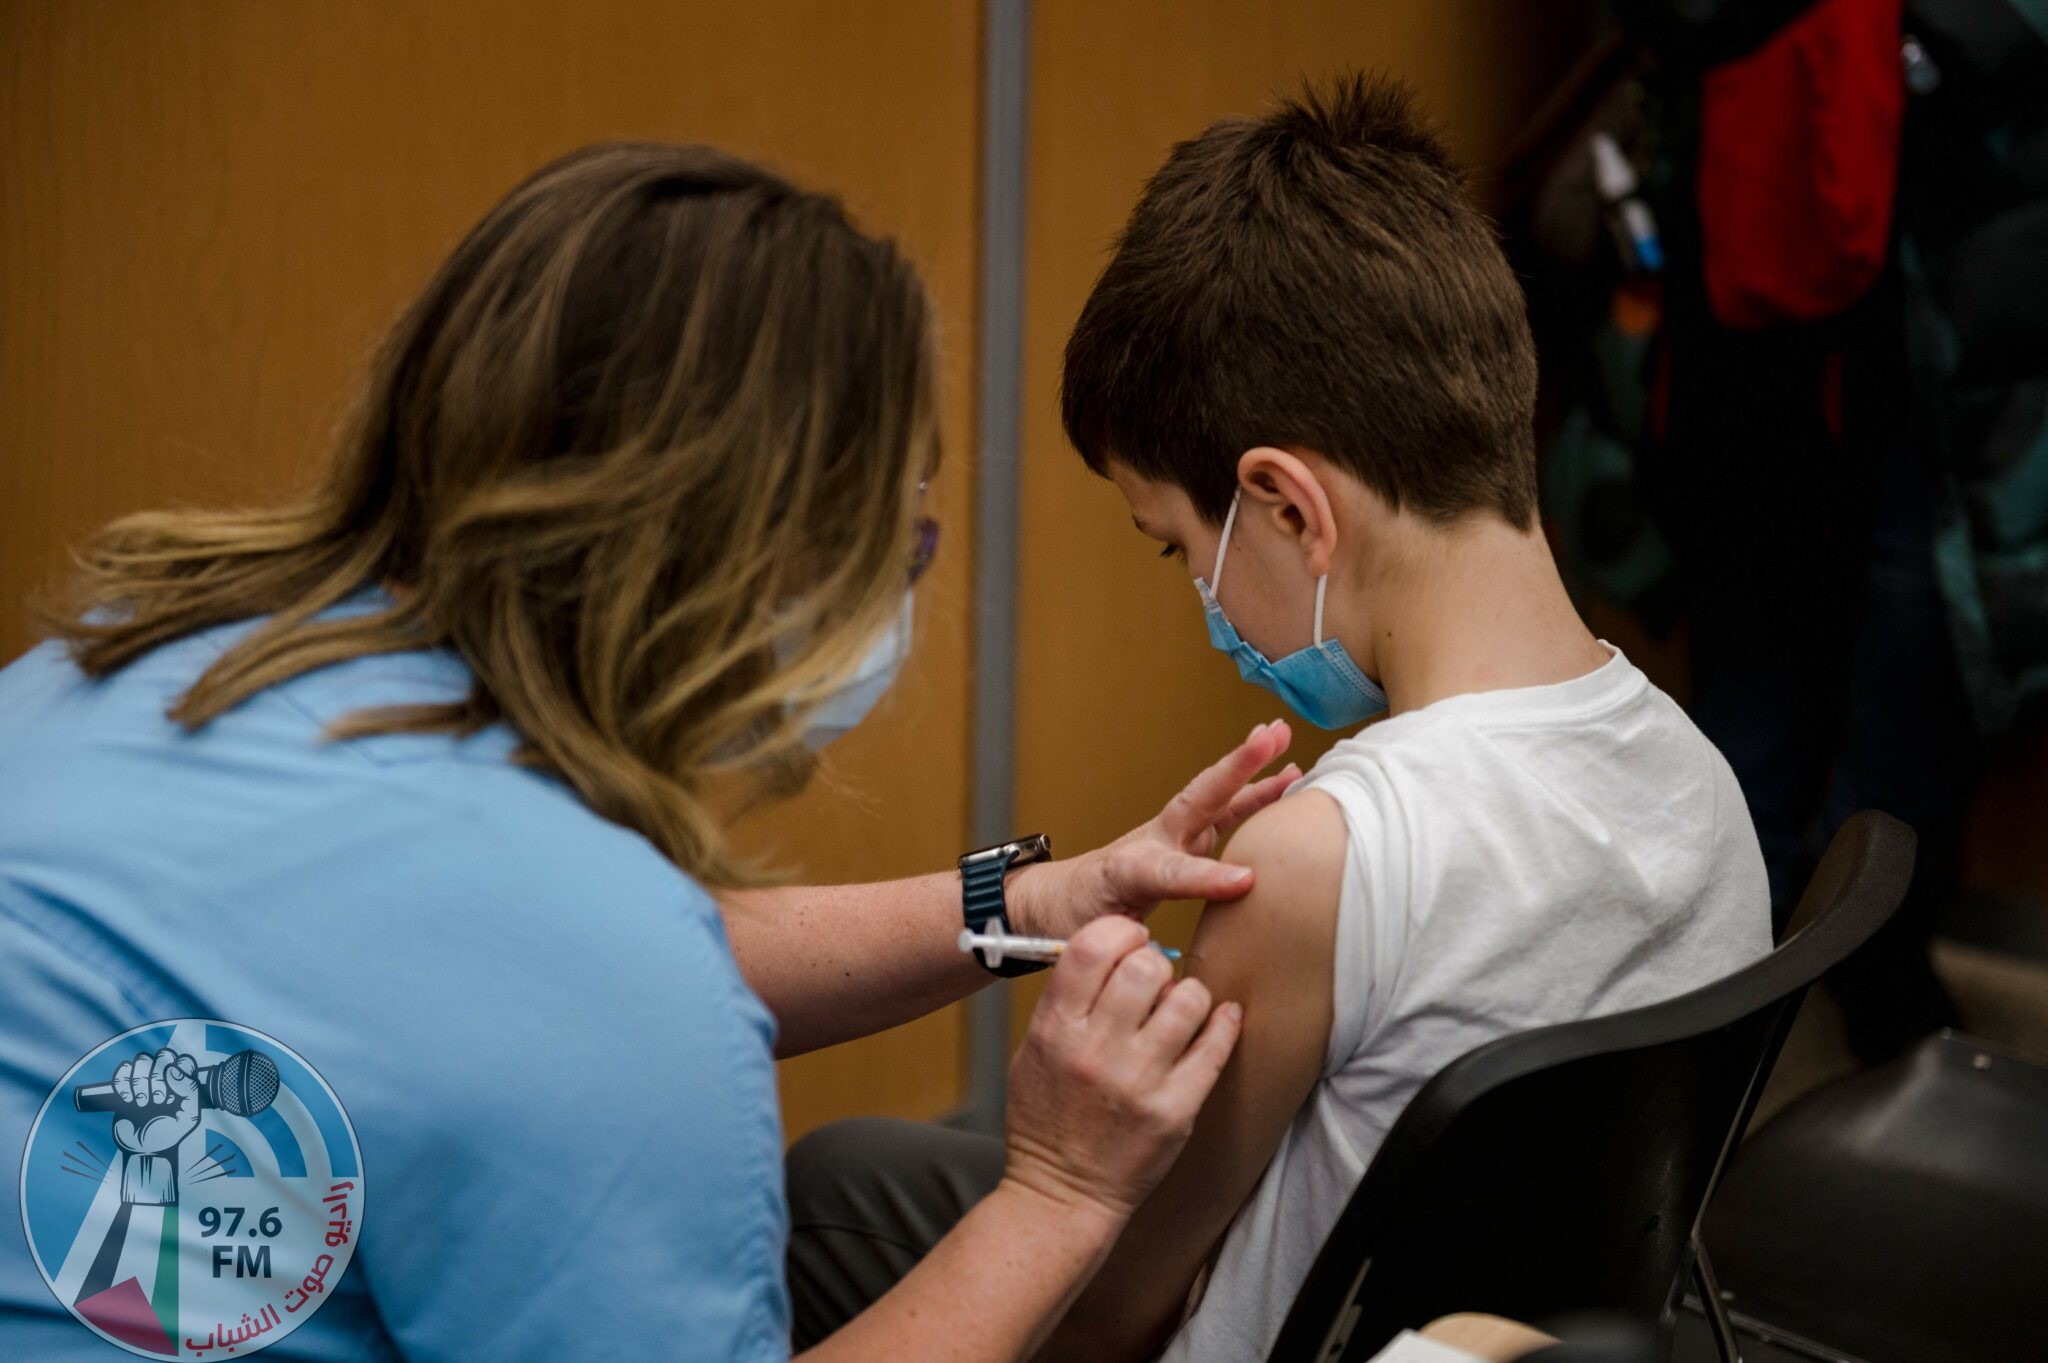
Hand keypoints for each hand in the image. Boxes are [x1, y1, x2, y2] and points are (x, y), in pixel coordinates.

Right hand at [109, 1048, 201, 1157]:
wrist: (143, 1149)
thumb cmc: (168, 1133)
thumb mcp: (188, 1116)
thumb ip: (189, 1090)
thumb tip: (174, 1069)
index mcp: (183, 1082)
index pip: (184, 1060)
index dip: (179, 1070)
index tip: (174, 1091)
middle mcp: (165, 1077)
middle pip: (161, 1056)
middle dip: (158, 1078)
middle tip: (159, 1101)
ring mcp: (144, 1080)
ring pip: (141, 1060)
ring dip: (141, 1083)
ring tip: (143, 1104)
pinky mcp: (125, 1086)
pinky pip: (122, 1071)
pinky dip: (124, 1084)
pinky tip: (129, 1101)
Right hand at [1002, 917, 1242, 1221]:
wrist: (1061, 1194)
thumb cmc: (1046, 1119)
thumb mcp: (1034, 1051)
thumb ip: (1067, 1001)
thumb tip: (1114, 949)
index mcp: (1056, 1030)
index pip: (1091, 947)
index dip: (1120, 932)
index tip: (1132, 940)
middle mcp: (1096, 1052)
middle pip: (1145, 967)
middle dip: (1157, 964)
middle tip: (1156, 982)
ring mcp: (1139, 1082)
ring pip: (1188, 1001)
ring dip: (1190, 996)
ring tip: (1181, 1009)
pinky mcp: (1175, 1110)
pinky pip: (1215, 1047)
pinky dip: (1223, 1024)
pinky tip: (1221, 1019)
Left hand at [1012, 720, 1298, 938]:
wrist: (1055, 901)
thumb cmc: (1075, 920)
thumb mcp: (1094, 937)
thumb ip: (1126, 942)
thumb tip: (1162, 967)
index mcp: (1128, 870)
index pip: (1171, 870)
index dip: (1206, 875)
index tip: (1247, 881)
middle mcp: (1154, 844)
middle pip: (1198, 801)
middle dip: (1235, 769)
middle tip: (1270, 736)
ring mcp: (1171, 837)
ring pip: (1216, 800)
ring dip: (1252, 772)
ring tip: (1286, 744)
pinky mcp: (1185, 841)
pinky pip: (1224, 813)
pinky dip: (1255, 796)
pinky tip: (1286, 782)